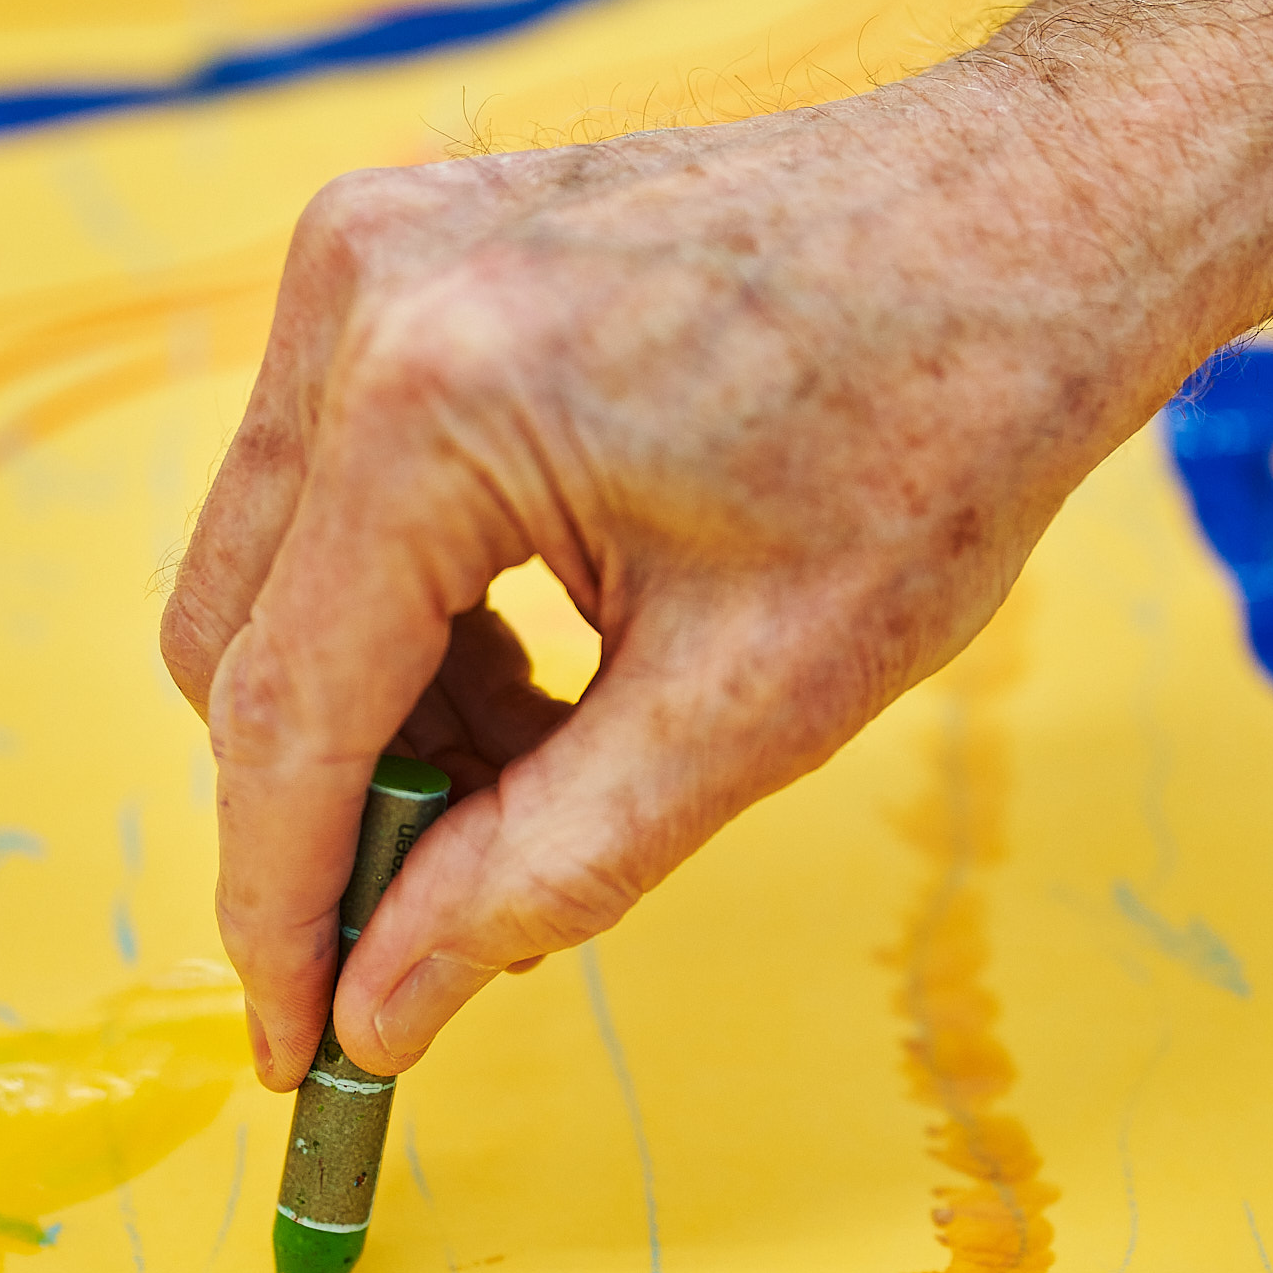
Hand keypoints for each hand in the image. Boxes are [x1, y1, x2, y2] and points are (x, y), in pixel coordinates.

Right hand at [159, 70, 1272, 1089]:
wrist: (1033, 219)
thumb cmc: (938, 432)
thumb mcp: (754, 704)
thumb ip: (541, 871)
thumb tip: (383, 1006)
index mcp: (431, 405)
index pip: (282, 718)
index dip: (278, 911)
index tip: (300, 1052)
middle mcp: (361, 297)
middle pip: (239, 642)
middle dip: (340, 802)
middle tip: (462, 901)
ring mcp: (372, 251)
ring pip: (272, 567)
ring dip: (381, 704)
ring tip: (556, 753)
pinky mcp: (406, 247)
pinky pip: (329, 475)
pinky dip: (406, 600)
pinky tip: (546, 647)